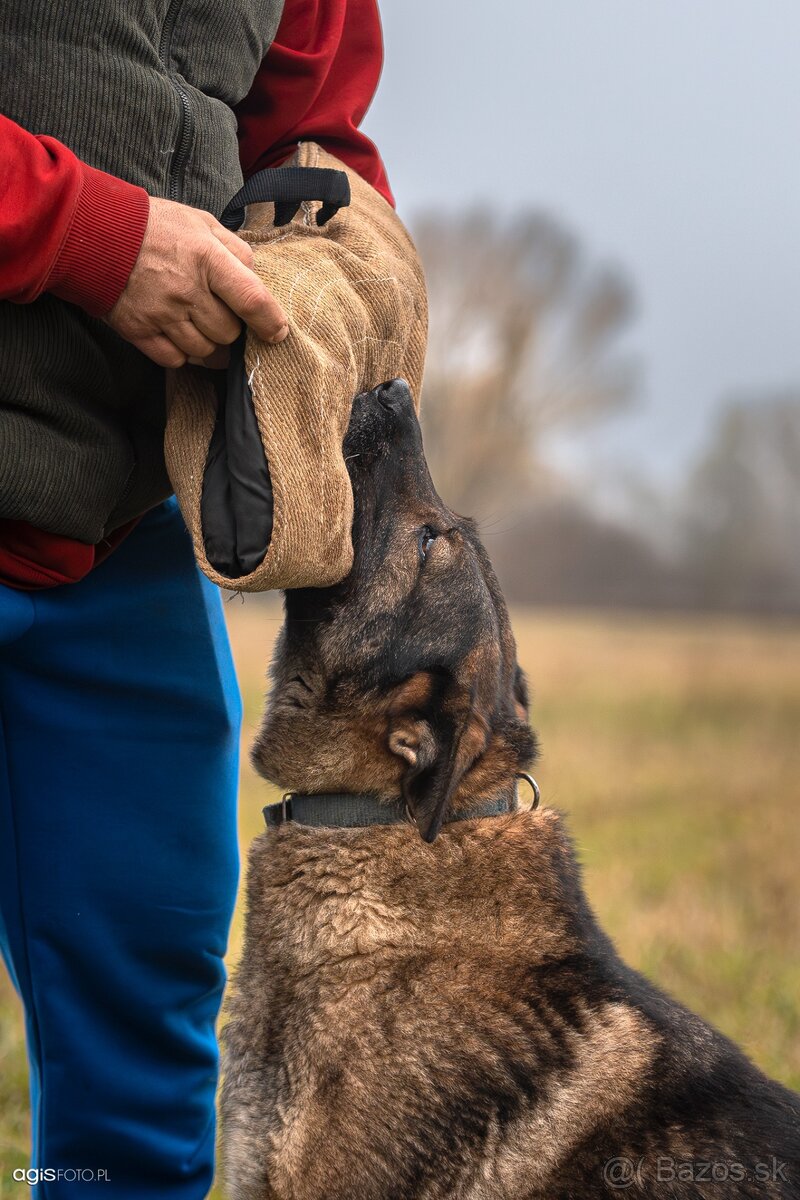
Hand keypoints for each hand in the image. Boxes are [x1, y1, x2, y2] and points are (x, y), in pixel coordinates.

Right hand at [105, 196, 287, 367]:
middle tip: (219, 313)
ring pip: (205, 351)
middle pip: (229, 332)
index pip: (252, 299)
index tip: (277, 332)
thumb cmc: (154, 226)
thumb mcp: (200, 222)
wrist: (94, 233)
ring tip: (199, 324)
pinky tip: (179, 334)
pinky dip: (183, 353)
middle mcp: (186, 289)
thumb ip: (234, 249)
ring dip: (209, 344)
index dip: (270, 321)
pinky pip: (176, 360)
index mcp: (206, 257)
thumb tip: (257, 278)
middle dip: (231, 328)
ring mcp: (161, 314)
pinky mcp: (139, 331)